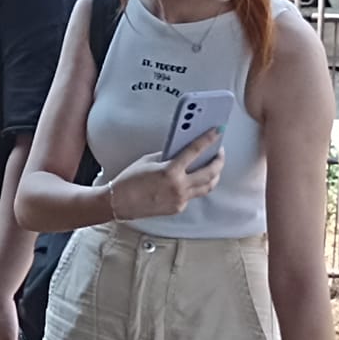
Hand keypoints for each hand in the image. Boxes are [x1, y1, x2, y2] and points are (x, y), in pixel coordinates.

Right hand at [104, 133, 223, 220]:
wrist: (118, 202)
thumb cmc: (129, 181)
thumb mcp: (147, 161)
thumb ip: (167, 157)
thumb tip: (182, 152)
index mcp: (170, 171)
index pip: (195, 151)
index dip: (208, 139)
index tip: (216, 132)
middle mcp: (179, 186)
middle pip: (210, 172)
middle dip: (218, 160)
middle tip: (219, 153)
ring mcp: (180, 199)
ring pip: (208, 186)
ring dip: (214, 175)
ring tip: (213, 167)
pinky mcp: (178, 207)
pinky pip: (193, 195)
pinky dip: (195, 186)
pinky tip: (192, 180)